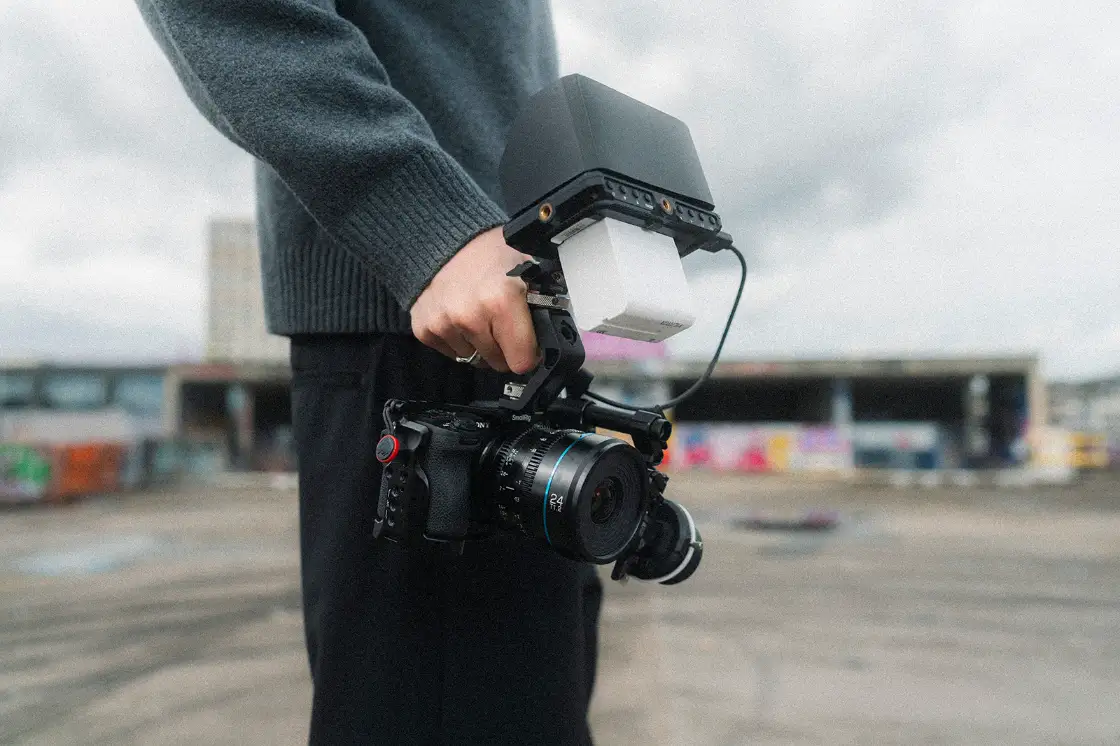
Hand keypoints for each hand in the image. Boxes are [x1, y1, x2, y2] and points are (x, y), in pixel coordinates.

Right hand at [410, 227, 539, 373]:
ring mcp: (443, 324)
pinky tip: (460, 316)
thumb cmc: (492, 254)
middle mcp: (470, 316)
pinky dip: (457, 339)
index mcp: (501, 301)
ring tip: (479, 313)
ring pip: (473, 359)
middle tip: (503, 321)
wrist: (447, 240)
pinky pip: (450, 353)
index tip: (528, 342)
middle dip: (504, 347)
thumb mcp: (530, 271)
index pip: (522, 361)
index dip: (528, 353)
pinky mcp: (423, 328)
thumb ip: (544, 305)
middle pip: (497, 363)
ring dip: (479, 343)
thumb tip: (559, 336)